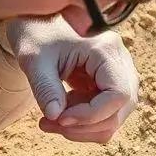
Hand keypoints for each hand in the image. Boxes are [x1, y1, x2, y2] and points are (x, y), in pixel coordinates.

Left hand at [10, 17, 138, 143]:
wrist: (39, 26)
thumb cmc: (36, 36)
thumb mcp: (34, 59)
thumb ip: (45, 87)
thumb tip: (55, 117)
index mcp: (106, 50)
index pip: (118, 94)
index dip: (92, 114)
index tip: (59, 118)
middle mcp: (121, 63)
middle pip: (119, 110)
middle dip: (84, 126)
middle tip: (49, 122)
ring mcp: (120, 76)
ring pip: (114, 119)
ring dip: (83, 129)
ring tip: (51, 118)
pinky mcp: (111, 88)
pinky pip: (105, 118)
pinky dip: (83, 124)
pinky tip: (62, 111)